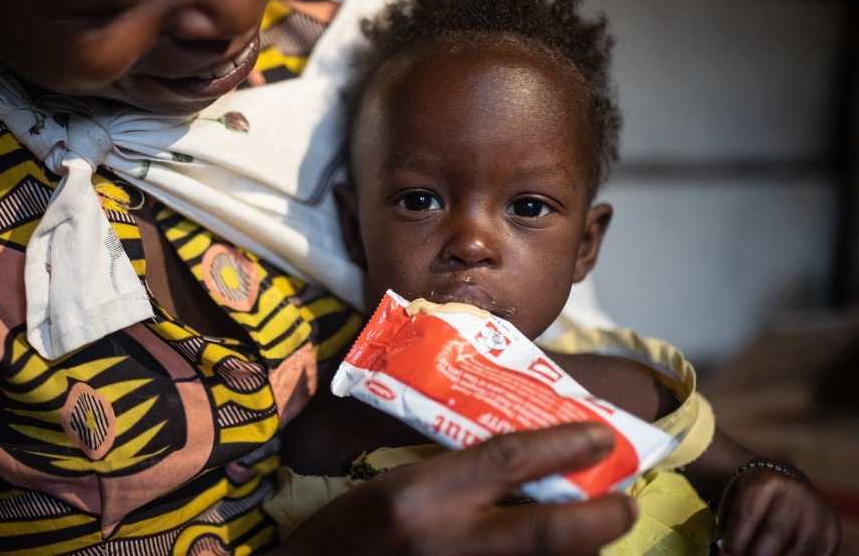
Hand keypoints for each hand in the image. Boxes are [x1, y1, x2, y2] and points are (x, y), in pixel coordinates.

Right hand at [280, 423, 637, 554]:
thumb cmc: (349, 534)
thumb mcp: (393, 488)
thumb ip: (455, 476)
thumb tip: (525, 462)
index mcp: (420, 496)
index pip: (506, 460)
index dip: (563, 444)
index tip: (602, 434)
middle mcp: (447, 541)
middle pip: (547, 529)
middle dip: (600, 517)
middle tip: (627, 503)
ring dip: (582, 549)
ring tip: (600, 529)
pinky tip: (563, 555)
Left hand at [718, 461, 839, 554]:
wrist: (787, 488)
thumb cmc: (753, 502)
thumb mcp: (736, 503)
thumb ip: (732, 528)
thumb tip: (728, 553)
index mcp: (765, 482)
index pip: (749, 513)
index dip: (737, 539)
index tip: (728, 554)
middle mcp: (795, 492)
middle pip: (776, 531)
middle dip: (758, 553)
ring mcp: (817, 509)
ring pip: (799, 546)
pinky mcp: (832, 527)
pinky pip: (818, 553)